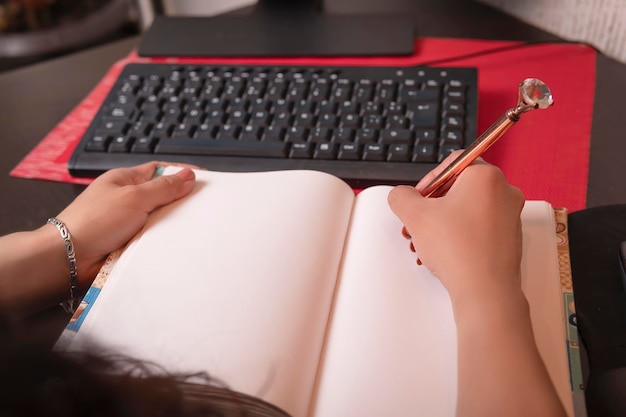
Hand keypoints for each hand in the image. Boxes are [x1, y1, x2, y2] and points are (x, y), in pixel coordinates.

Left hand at [55, 162, 195, 286]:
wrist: (70, 258)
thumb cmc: (95, 221)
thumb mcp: (134, 197)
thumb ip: (164, 187)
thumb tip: (188, 175)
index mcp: (125, 180)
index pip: (159, 170)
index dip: (180, 172)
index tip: (204, 178)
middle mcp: (127, 200)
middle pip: (162, 196)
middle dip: (181, 200)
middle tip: (206, 205)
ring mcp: (128, 223)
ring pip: (160, 220)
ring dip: (173, 224)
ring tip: (197, 225)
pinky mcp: (130, 244)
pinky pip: (154, 239)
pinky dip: (164, 241)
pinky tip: (179, 243)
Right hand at [387, 153, 524, 302]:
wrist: (485, 290)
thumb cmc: (459, 249)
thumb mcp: (415, 215)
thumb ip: (401, 197)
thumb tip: (401, 196)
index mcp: (486, 176)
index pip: (452, 163)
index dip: (428, 181)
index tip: (418, 198)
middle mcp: (504, 192)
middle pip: (458, 189)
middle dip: (432, 207)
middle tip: (417, 222)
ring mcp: (509, 216)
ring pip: (466, 211)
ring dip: (441, 224)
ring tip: (424, 243)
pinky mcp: (509, 239)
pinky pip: (477, 229)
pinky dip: (458, 237)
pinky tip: (441, 254)